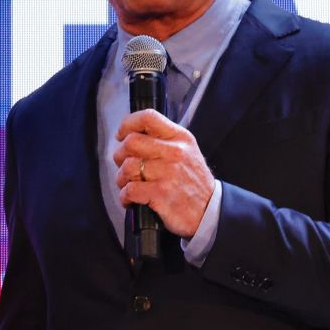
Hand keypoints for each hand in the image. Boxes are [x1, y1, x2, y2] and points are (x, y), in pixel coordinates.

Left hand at [113, 108, 214, 237]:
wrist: (210, 211)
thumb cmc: (193, 182)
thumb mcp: (187, 152)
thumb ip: (163, 140)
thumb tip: (131, 134)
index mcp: (180, 138)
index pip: (148, 117)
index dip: (128, 124)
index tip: (121, 135)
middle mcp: (174, 152)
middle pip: (130, 142)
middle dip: (120, 156)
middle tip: (124, 166)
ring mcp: (168, 172)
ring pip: (127, 167)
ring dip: (122, 179)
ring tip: (129, 185)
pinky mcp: (160, 193)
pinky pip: (129, 189)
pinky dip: (124, 196)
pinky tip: (131, 199)